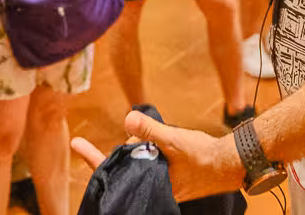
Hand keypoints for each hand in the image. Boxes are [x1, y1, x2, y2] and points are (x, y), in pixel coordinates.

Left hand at [72, 110, 243, 201]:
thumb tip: (127, 119)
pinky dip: (149, 152)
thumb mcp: (174, 140)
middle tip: (126, 132)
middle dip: (123, 150)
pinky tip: (157, 143)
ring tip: (149, 135)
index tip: (75, 143)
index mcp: (147, 181)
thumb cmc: (203, 157)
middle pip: (124, 166)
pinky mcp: (169, 179)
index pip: (113, 170)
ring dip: (139, 149)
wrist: (230, 165)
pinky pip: (149, 165)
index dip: (92, 156)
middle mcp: (150, 186)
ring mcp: (159, 183)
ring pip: (138, 164)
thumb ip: (150, 130)